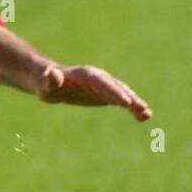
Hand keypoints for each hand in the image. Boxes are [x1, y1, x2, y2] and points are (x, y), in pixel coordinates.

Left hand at [36, 64, 151, 120]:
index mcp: (87, 75)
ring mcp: (105, 86)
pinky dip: (133, 107)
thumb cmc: (46, 83)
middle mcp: (99, 78)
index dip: (114, 92)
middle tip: (141, 109)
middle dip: (129, 98)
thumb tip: (54, 75)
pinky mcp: (107, 95)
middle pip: (117, 88)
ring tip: (146, 114)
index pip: (103, 84)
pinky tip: (144, 116)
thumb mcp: (44, 84)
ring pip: (123, 94)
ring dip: (135, 103)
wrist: (51, 81)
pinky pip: (122, 101)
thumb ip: (50, 80)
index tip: (126, 102)